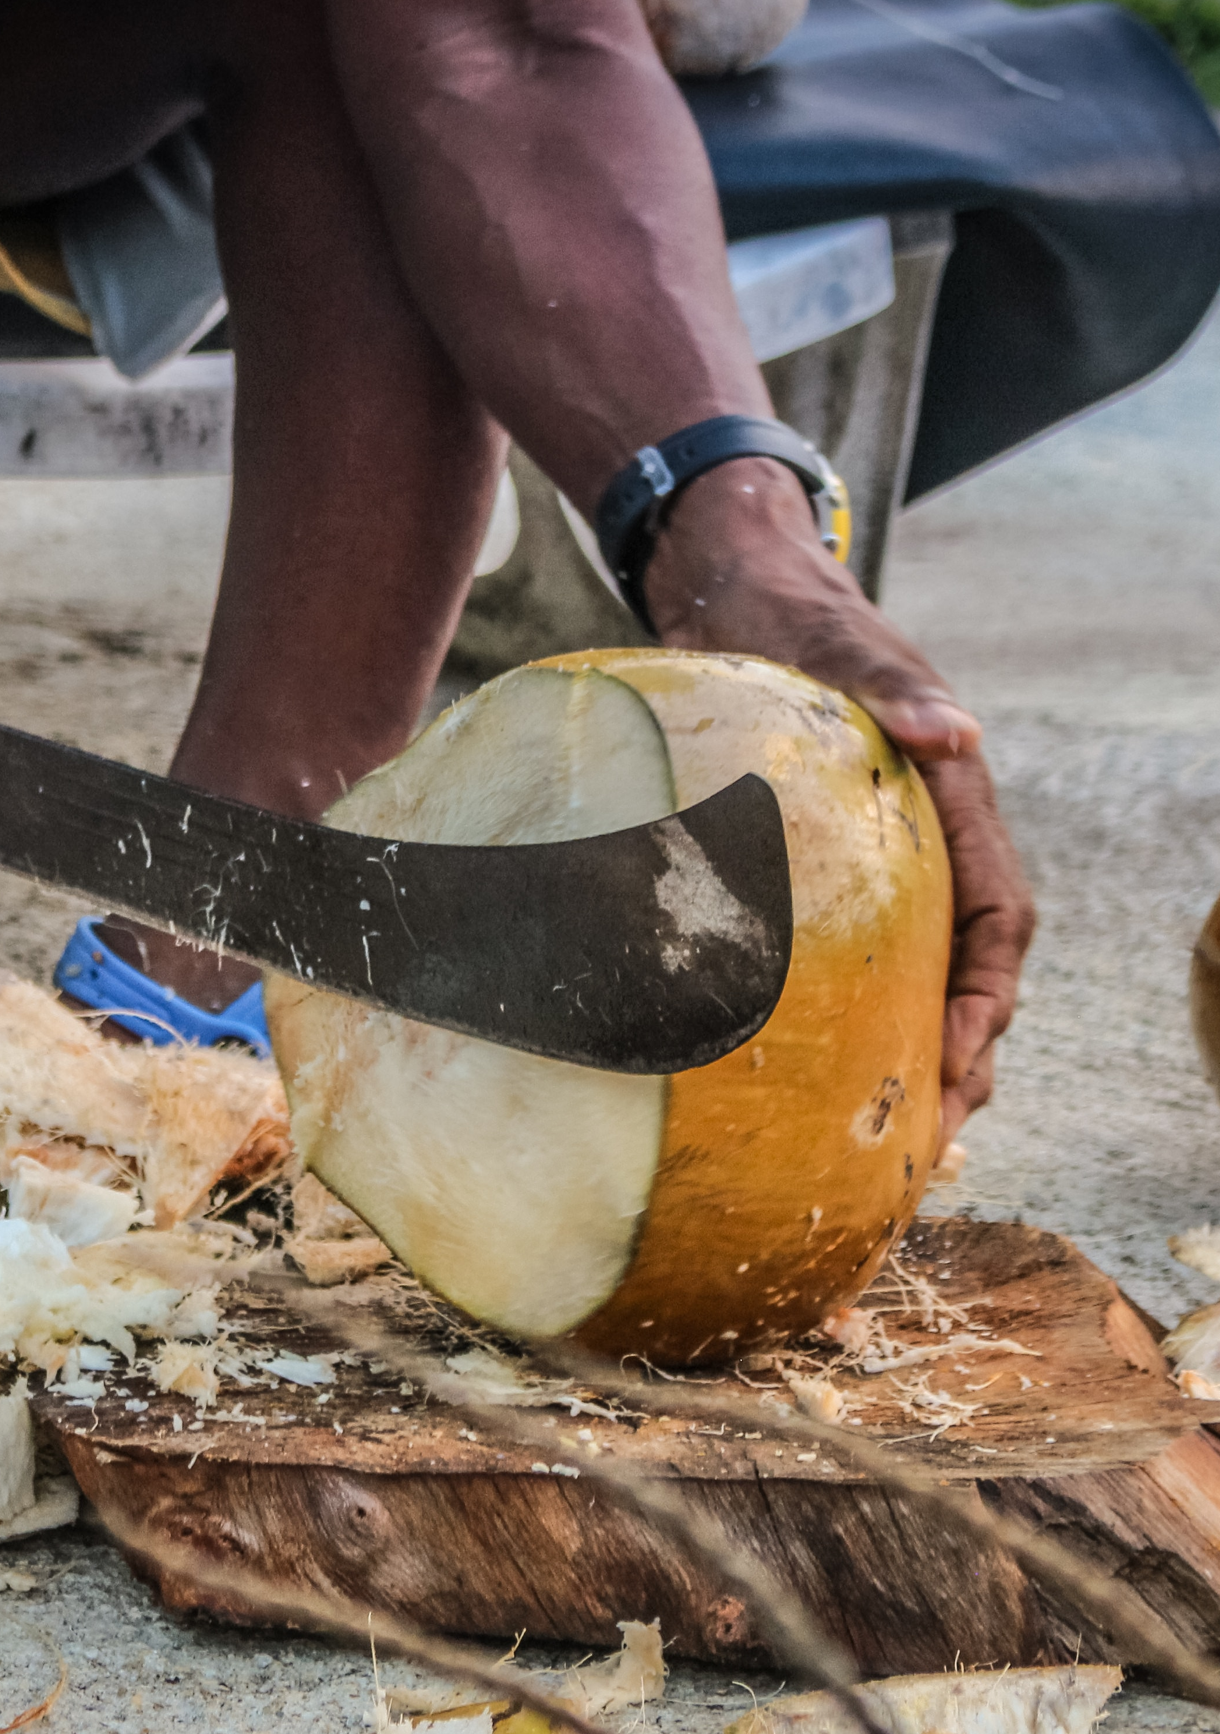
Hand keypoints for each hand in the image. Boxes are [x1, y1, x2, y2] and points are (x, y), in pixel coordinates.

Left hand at [644, 460, 1033, 1150]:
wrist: (735, 591)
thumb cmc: (791, 618)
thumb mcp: (838, 646)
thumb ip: (892, 686)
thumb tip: (952, 732)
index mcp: (949, 801)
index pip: (998, 919)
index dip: (988, 997)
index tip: (962, 1063)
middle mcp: (925, 842)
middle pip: (968, 969)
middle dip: (961, 1055)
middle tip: (927, 1141)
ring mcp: (876, 859)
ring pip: (917, 973)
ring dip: (913, 1051)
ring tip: (889, 1136)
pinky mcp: (822, 867)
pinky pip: (853, 956)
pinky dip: (850, 1018)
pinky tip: (815, 1073)